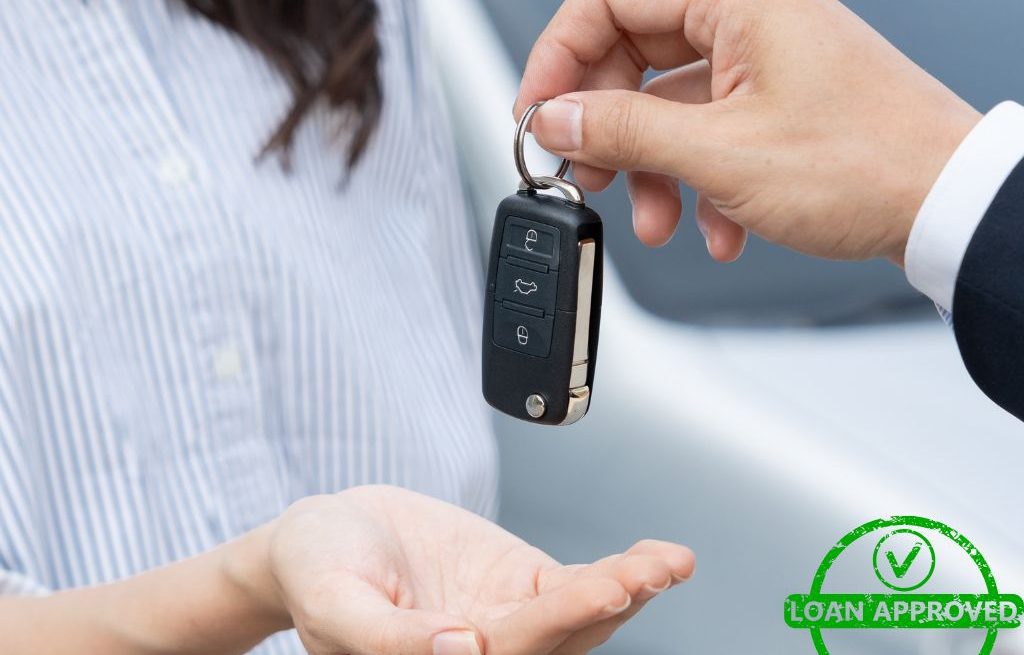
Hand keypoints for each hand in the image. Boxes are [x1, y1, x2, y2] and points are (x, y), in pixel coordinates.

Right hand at [235, 485, 694, 654]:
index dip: (561, 620)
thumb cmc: (315, 570)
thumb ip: (389, 639)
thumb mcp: (333, 603)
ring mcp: (508, 618)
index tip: (606, 586)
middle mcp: (482, 651)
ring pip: (580, 615)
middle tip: (651, 572)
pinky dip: (620, 571)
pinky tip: (658, 558)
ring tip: (670, 562)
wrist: (325, 535)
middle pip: (561, 638)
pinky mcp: (522, 584)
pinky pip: (578, 583)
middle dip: (611, 602)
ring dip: (629, 588)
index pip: (511, 652)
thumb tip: (462, 649)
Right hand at [517, 0, 980, 263]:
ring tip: (654, 218)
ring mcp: (762, 63)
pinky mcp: (774, 105)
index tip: (539, 112)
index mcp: (737, 1)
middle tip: (585, 170)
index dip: (560, 59)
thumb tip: (557, 118)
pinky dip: (695, 182)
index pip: (610, 2)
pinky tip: (712, 226)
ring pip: (668, 104)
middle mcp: (749, 20)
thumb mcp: (720, 154)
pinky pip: (706, 132)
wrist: (945, 207)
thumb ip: (624, 131)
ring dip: (651, 169)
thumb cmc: (866, 166)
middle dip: (605, 126)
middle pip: (634, 55)